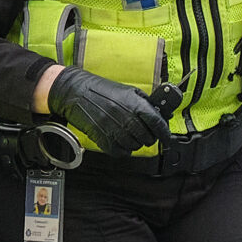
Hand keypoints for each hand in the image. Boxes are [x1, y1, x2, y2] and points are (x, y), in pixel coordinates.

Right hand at [45, 67, 165, 155]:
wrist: (75, 92)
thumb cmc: (99, 90)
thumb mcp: (126, 90)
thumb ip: (143, 102)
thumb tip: (159, 113)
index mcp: (134, 103)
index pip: (156, 122)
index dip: (164, 132)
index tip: (167, 137)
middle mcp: (125, 117)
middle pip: (147, 137)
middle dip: (149, 138)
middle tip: (146, 135)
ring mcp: (113, 129)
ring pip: (134, 146)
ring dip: (136, 144)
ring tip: (131, 137)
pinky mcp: (102, 138)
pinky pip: (119, 152)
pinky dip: (123, 150)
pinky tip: (121, 142)